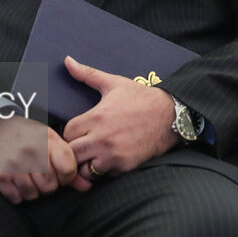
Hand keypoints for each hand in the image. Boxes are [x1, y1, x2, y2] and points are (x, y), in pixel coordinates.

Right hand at [0, 115, 91, 202]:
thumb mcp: (49, 142)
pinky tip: (15, 180)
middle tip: (40, 174)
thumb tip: (87, 186)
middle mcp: (32, 151)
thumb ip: (68, 164)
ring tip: (27, 176)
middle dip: (48, 185)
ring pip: (33, 194)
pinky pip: (16, 198)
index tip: (60, 173)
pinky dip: (17, 194)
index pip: (68, 170)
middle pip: (51, 186)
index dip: (66, 176)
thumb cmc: (26, 136)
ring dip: (32, 190)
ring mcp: (14, 163)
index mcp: (48, 140)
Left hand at [62, 56, 177, 181]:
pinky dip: (103, 170)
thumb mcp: (113, 83)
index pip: (66, 133)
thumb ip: (87, 74)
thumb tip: (67, 60)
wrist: (170, 114)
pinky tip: (107, 159)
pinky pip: (103, 175)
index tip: (77, 132)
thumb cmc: (141, 98)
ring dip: (86, 164)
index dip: (69, 134)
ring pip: (84, 169)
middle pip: (71, 154)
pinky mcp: (124, 165)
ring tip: (92, 155)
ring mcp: (113, 154)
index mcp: (96, 117)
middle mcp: (102, 138)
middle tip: (81, 146)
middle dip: (73, 151)